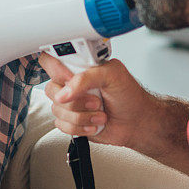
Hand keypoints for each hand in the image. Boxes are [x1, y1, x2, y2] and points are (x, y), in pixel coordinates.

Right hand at [41, 53, 156, 147]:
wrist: (136, 122)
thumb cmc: (129, 96)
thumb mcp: (112, 75)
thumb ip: (86, 78)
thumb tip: (64, 92)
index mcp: (79, 67)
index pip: (51, 60)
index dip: (56, 71)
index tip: (71, 80)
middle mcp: (72, 84)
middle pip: (52, 90)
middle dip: (76, 101)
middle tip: (96, 101)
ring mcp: (71, 103)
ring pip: (57, 110)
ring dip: (82, 116)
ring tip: (100, 113)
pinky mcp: (71, 121)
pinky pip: (61, 125)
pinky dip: (80, 128)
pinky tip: (94, 124)